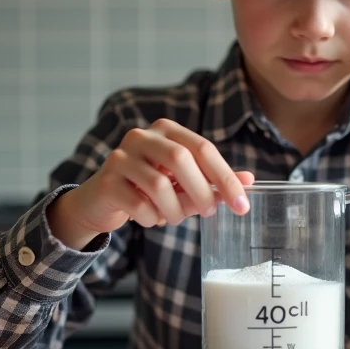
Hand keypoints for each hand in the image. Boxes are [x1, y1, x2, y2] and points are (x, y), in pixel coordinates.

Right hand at [48, 119, 253, 249]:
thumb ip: (213, 181)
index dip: (226, 177)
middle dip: (202, 191)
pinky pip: (138, 204)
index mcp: (166, 130)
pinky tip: (150, 218)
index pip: (203, 148)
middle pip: (181, 159)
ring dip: (174, 210)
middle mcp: (141, 136)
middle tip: (209, 212)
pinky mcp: (107, 181)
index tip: (243, 205)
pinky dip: (151, 218)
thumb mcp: (183, 185)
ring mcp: (120, 156)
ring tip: (172, 218)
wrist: (101, 202)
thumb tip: (248, 181)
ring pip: (159, 185)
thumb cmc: (147, 190)